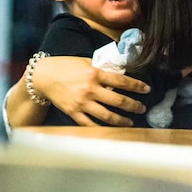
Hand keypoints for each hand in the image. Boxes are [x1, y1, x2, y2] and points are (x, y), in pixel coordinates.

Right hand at [32, 56, 149, 126]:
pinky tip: (111, 129)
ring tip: (131, 122)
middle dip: (134, 105)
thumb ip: (102, 70)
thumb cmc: (66, 66)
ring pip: (107, 115)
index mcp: (95, 73)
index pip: (122, 81)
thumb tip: (121, 74)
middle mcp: (90, 89)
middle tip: (142, 108)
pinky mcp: (74, 112)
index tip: (147, 89)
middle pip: (118, 100)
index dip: (137, 86)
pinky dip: (102, 128)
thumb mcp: (86, 62)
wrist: (44, 76)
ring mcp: (82, 102)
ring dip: (122, 120)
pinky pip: (90, 124)